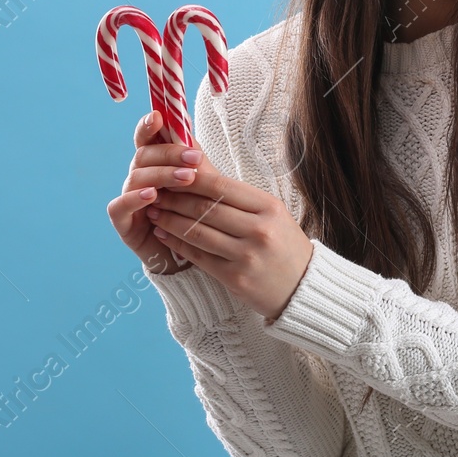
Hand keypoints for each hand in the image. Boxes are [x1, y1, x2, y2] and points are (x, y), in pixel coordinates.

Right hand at [107, 110, 197, 276]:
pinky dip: (134, 198)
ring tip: (186, 178)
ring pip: (136, 177)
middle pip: (144, 155)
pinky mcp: (123, 222)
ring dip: (162, 174)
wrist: (193, 253)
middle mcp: (138, 177)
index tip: (159, 116)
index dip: (148, 126)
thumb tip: (188, 122)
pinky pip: (120, 206)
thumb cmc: (197, 212)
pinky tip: (152, 196)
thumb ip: (193, 156)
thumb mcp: (201, 182)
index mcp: (155, 163)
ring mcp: (128, 198)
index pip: (146, 138)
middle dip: (170, 153)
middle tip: (195, 159)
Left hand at [145, 140, 315, 323]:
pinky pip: (199, 256)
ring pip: (197, 232)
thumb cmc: (283, 243)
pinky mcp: (236, 278)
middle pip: (206, 208)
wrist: (304, 286)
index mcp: (269, 207)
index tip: (171, 172)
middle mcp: (259, 229)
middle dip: (174, 198)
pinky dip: (177, 244)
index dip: (191, 178)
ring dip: (170, 220)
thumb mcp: (270, 212)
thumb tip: (199, 170)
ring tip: (153, 211)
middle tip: (155, 191)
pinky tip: (163, 233)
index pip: (221, 186)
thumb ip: (237, 195)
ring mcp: (247, 255)